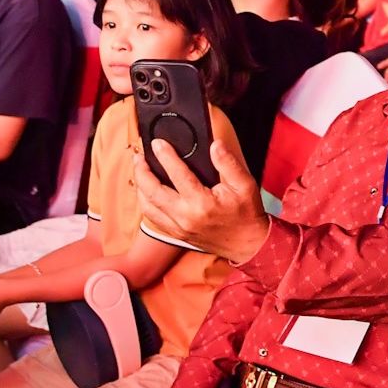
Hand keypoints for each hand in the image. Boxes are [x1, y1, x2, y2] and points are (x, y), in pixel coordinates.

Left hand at [132, 138, 269, 264]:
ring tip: (140, 171)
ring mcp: (179, 228)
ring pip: (148, 207)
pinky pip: (153, 218)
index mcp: (202, 203)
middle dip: (142, 171)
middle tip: (139, 156)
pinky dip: (145, 203)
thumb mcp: (245, 185)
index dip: (165, 156)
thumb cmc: (246, 214)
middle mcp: (185, 217)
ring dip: (140, 187)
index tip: (158, 143)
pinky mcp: (177, 234)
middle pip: (152, 192)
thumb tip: (214, 146)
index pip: (177, 174)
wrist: (247, 243)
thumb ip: (228, 163)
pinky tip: (146, 192)